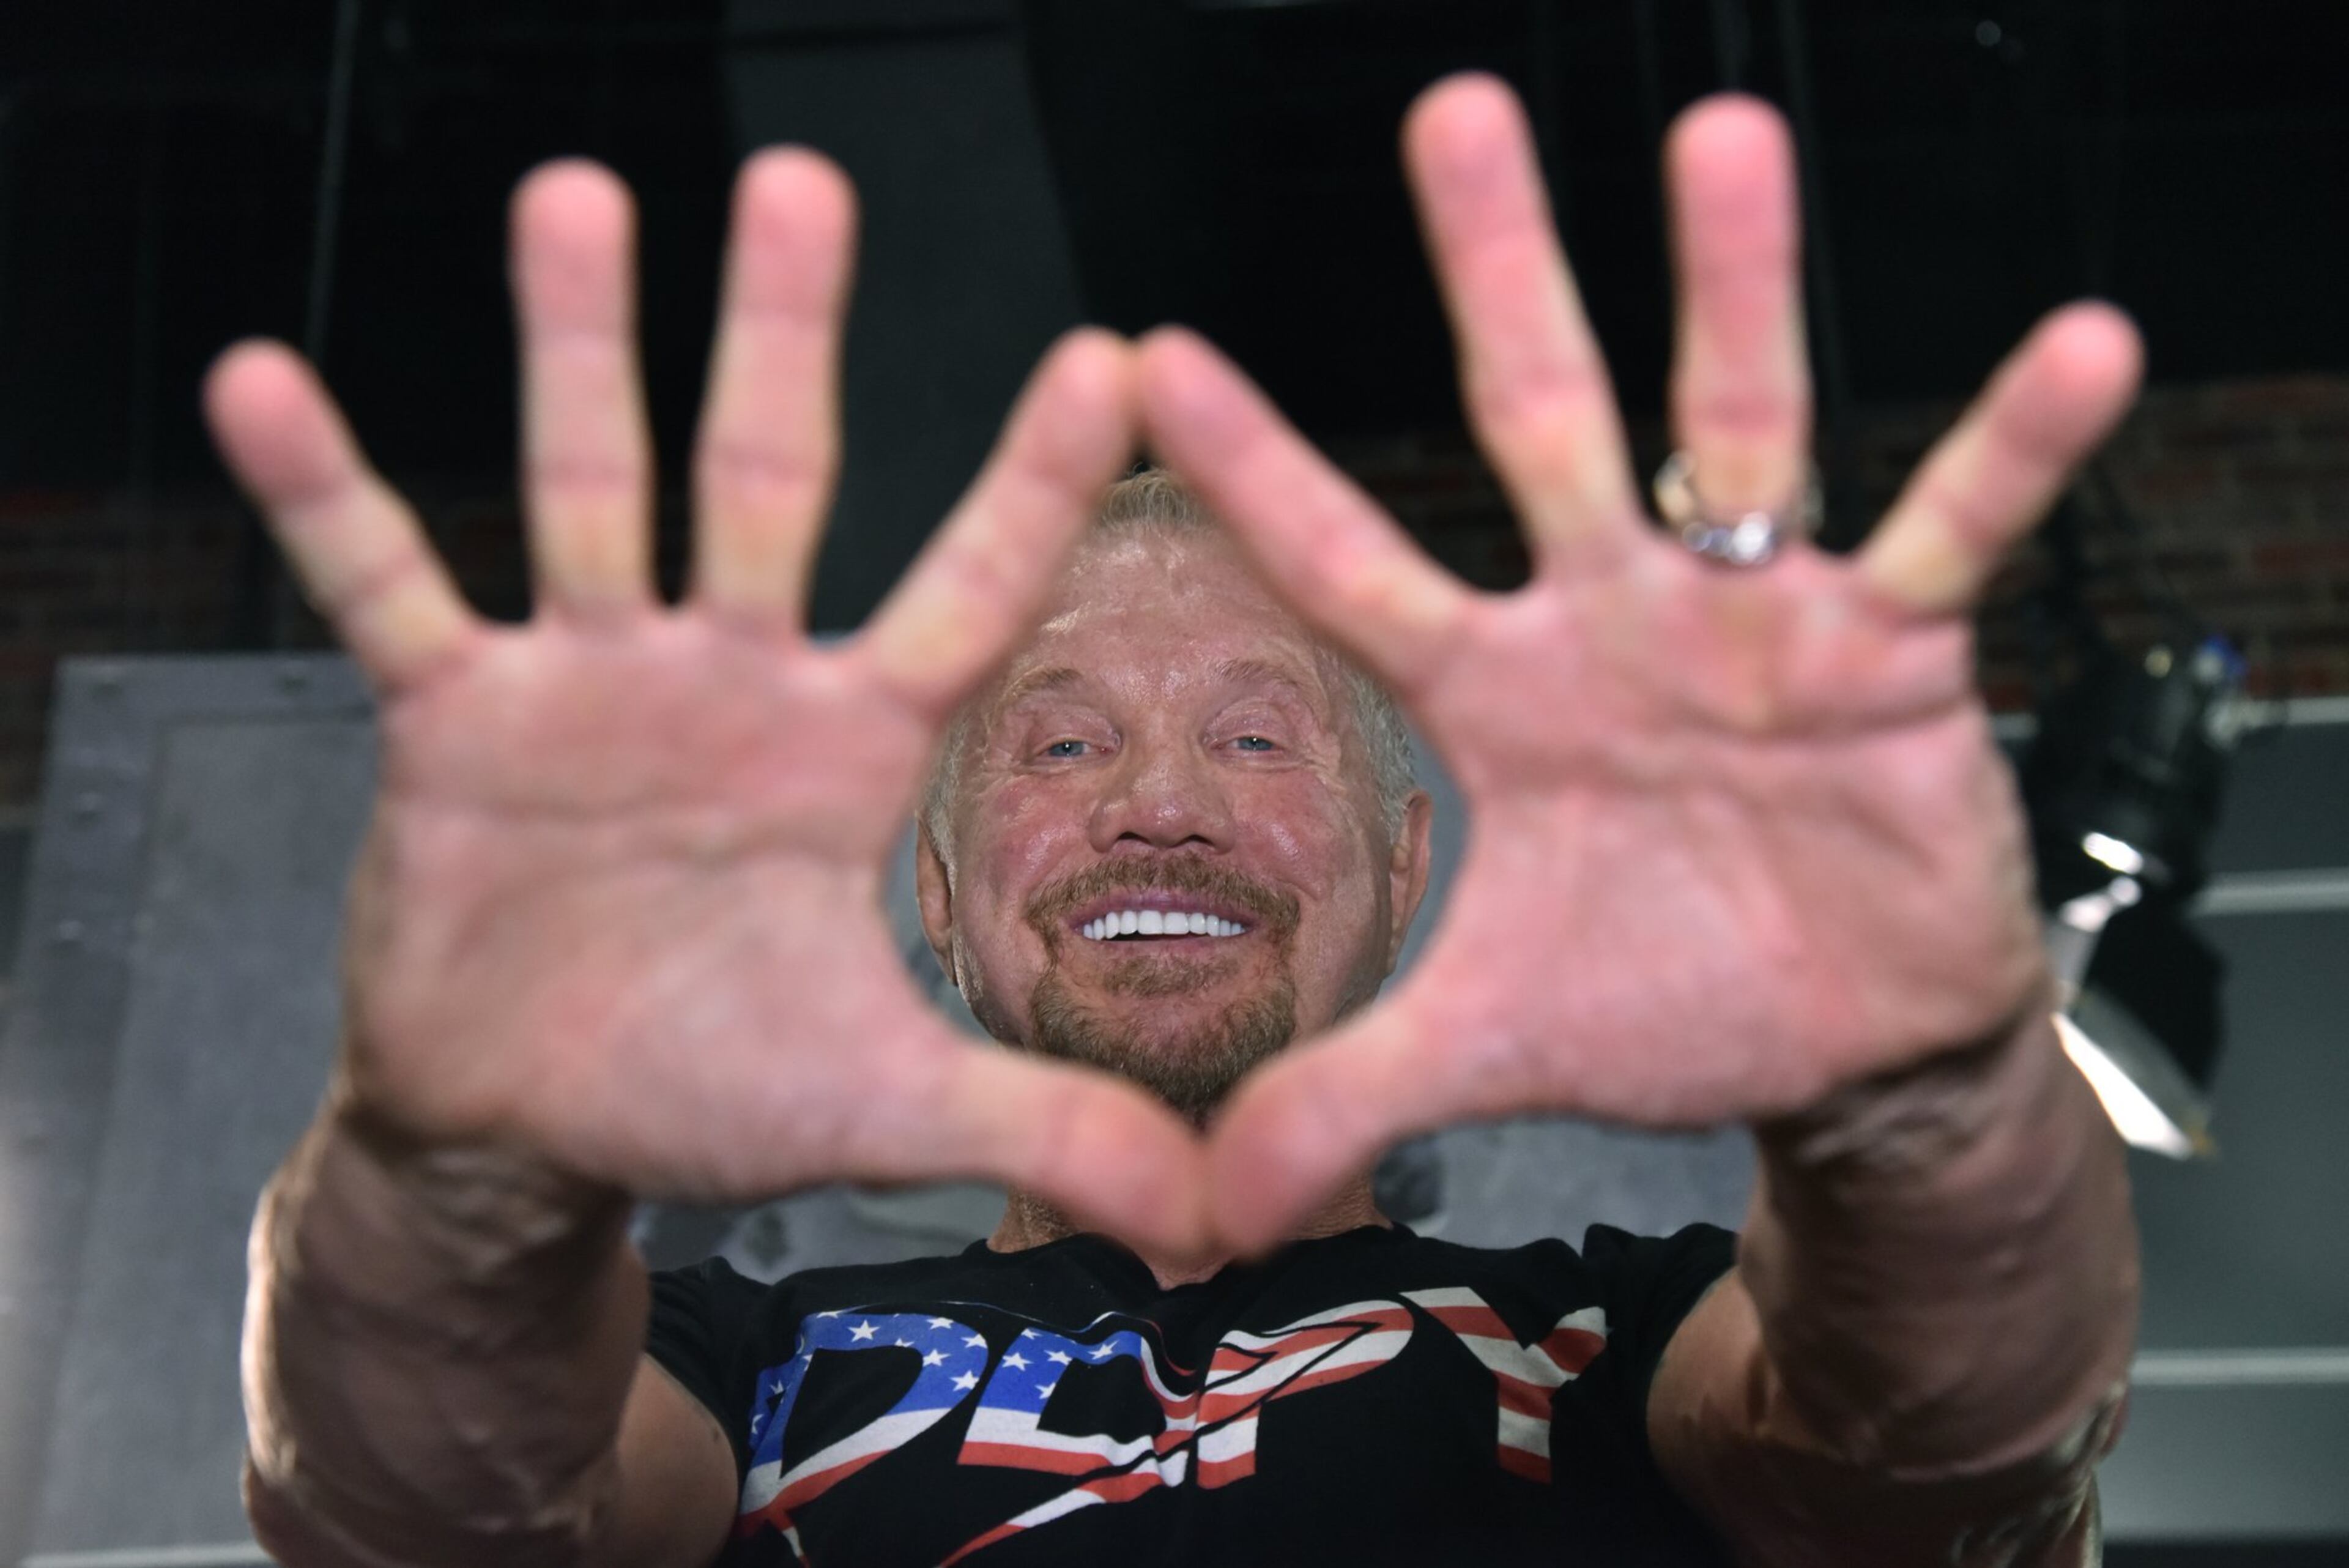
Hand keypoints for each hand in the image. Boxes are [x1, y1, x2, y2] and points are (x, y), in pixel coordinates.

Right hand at [206, 153, 1206, 1251]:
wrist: (534, 1127)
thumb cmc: (714, 1089)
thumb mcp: (887, 1104)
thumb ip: (1046, 1128)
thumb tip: (1225, 1216)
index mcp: (849, 744)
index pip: (965, 590)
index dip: (1034, 482)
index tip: (1113, 354)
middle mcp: (728, 677)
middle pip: (767, 478)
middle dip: (785, 335)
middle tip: (805, 178)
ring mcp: (587, 681)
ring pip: (589, 489)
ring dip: (576, 348)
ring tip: (577, 194)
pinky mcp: (453, 718)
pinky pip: (385, 589)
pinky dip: (325, 497)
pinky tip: (257, 382)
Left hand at [1141, 78, 2140, 1249]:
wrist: (1829, 1041)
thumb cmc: (1657, 1003)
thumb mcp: (1485, 1047)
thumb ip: (1341, 1097)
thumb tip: (1196, 1211)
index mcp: (1495, 696)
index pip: (1349, 568)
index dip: (1258, 468)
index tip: (1152, 350)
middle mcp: (1611, 622)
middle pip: (1538, 425)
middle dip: (1499, 278)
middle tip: (1453, 116)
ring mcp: (1755, 621)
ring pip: (1739, 429)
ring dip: (1738, 290)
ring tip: (1727, 138)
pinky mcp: (1894, 653)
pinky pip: (1955, 532)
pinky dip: (2013, 448)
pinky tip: (2081, 345)